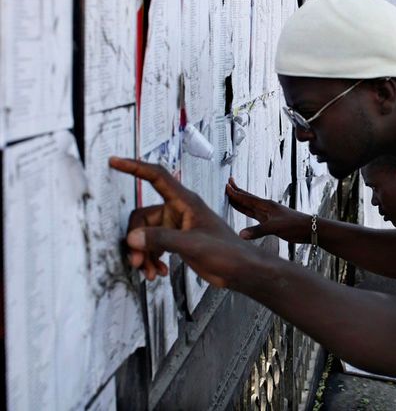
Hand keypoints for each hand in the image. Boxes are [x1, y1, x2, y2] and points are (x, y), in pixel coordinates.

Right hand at [109, 157, 255, 287]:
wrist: (241, 270)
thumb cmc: (227, 252)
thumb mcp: (192, 245)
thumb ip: (162, 240)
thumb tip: (132, 238)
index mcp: (185, 201)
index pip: (156, 177)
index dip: (134, 167)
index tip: (114, 161)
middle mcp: (179, 210)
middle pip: (142, 217)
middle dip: (136, 240)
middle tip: (136, 262)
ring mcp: (178, 225)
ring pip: (146, 234)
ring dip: (143, 254)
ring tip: (149, 274)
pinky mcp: (178, 240)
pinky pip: (154, 245)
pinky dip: (151, 259)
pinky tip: (158, 274)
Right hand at [226, 177, 311, 242]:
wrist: (308, 229)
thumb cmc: (294, 226)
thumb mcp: (275, 228)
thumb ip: (258, 231)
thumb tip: (241, 234)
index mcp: (266, 206)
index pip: (247, 198)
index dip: (236, 194)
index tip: (226, 187)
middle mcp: (266, 208)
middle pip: (248, 198)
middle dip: (238, 192)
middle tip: (229, 183)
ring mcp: (268, 214)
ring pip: (251, 206)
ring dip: (242, 201)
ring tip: (234, 196)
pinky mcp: (271, 221)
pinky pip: (255, 214)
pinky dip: (248, 211)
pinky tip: (247, 211)